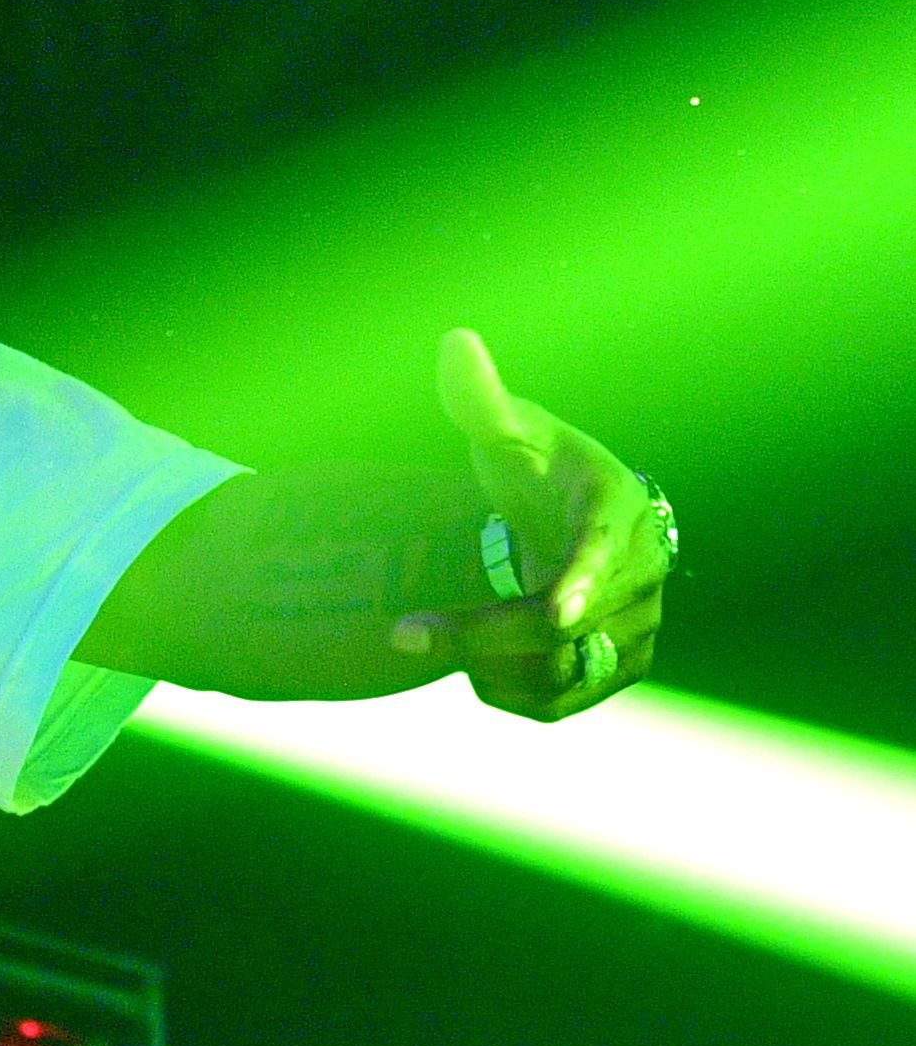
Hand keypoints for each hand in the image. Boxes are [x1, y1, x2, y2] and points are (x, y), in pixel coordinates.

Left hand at [392, 328, 670, 720]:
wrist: (572, 521)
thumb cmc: (536, 467)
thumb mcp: (508, 432)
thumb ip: (478, 397)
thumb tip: (455, 341)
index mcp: (617, 511)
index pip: (603, 552)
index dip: (581, 582)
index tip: (553, 612)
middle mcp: (643, 574)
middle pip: (563, 627)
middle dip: (479, 633)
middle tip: (402, 634)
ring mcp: (639, 625)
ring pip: (558, 674)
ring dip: (488, 664)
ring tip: (445, 631)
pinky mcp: (623, 666)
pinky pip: (557, 703)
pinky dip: (503, 691)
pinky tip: (474, 660)